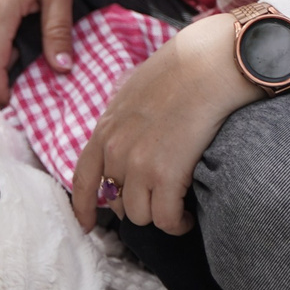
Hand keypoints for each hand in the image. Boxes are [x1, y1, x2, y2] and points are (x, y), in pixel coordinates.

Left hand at [69, 14, 258, 235]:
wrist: (206, 65)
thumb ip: (123, 123)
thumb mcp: (134, 94)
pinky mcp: (166, 174)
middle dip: (141, 206)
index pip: (82, 179)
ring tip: (179, 208)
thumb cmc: (179, 74)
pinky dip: (180, 223)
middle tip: (163, 199)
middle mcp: (115, 151)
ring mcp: (138, 164)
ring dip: (162, 217)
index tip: (88, 225)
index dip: (84, 207)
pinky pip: (167, 219)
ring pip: (142, 216)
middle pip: (119, 204)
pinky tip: (190, 216)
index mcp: (105, 130)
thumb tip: (125, 143)